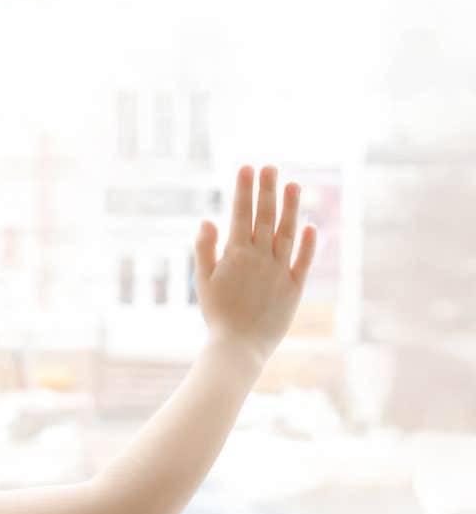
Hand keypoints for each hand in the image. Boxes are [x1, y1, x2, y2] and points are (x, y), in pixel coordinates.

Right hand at [195, 165, 317, 365]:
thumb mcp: (203, 281)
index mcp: (236, 254)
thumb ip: (205, 249)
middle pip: (266, 217)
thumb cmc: (217, 315)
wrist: (239, 346)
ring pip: (287, 232)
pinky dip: (307, 243)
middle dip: (267, 190)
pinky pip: (303, 260)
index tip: (246, 168)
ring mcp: (280, 271)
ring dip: (291, 207)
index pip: (241, 214)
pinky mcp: (294, 287)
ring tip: (294, 184)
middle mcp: (260, 258)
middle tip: (269, 167)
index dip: (244, 190)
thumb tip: (207, 220)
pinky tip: (309, 225)